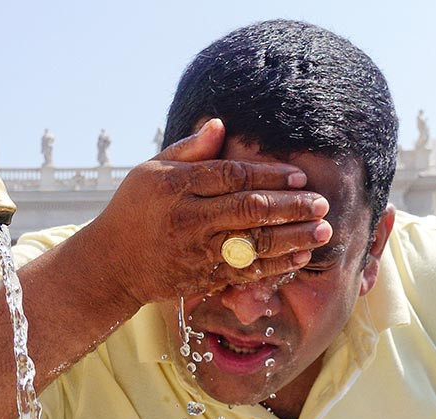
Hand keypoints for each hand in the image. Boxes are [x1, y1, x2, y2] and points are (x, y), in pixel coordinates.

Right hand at [76, 118, 331, 307]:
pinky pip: (245, 271)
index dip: (269, 175)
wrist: (112, 263)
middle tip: (322, 203)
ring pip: (253, 244)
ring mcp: (196, 251)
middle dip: (291, 207)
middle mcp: (188, 219)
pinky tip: (300, 256)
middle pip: (249, 210)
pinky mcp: (202, 277)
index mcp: (176, 186)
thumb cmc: (134, 209)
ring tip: (323, 230)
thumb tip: (220, 124)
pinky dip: (276, 265)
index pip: (232, 176)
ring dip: (293, 238)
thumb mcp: (151, 170)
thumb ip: (189, 150)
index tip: (299, 176)